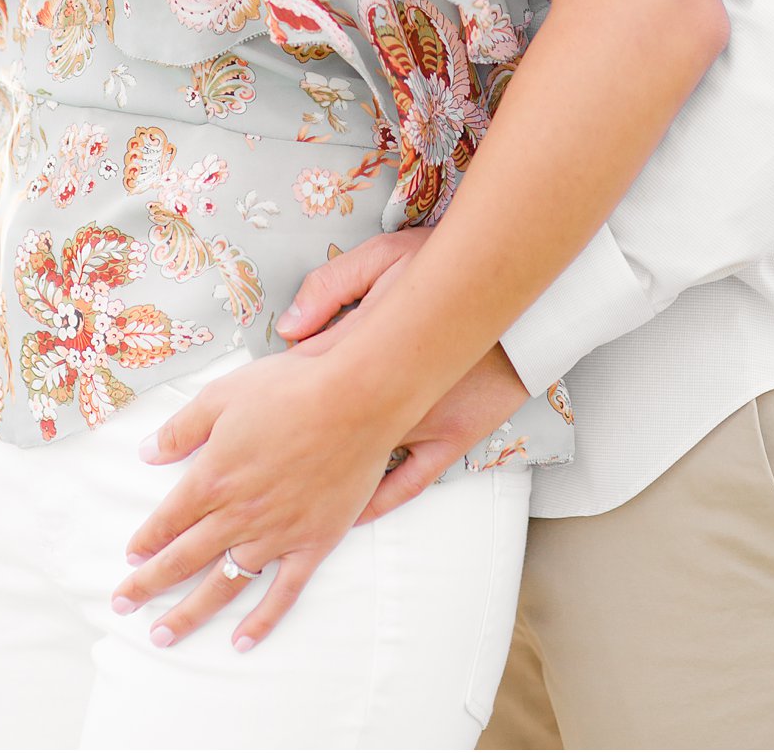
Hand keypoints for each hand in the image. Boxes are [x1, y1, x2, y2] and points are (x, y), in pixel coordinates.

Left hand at [111, 346, 401, 652]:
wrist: (355, 399)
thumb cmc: (289, 388)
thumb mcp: (222, 395)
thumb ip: (182, 429)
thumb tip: (146, 453)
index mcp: (213, 478)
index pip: (168, 520)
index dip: (147, 540)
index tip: (131, 557)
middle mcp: (238, 514)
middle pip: (184, 559)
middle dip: (149, 585)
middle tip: (122, 605)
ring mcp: (276, 534)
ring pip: (224, 584)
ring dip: (190, 612)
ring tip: (163, 636)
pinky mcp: (312, 543)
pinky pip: (282, 593)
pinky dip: (261, 622)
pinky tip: (241, 642)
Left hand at [277, 230, 531, 512]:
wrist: (521, 293)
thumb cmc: (452, 268)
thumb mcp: (387, 258)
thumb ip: (333, 286)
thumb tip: (289, 328)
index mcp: (369, 348)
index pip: (307, 377)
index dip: (275, 391)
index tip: (252, 402)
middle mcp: (391, 395)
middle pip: (326, 424)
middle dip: (291, 439)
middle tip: (260, 457)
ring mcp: (423, 422)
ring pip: (360, 461)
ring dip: (326, 476)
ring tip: (289, 493)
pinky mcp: (452, 438)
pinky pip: (408, 482)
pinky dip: (377, 501)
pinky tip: (351, 515)